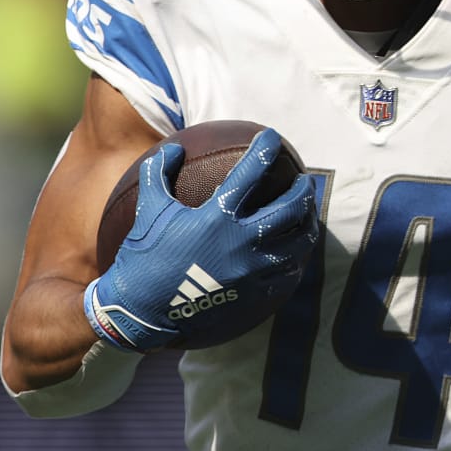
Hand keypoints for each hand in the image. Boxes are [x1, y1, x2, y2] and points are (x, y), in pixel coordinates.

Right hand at [84, 129, 318, 352]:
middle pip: (290, 209)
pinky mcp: (255, 296)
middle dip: (303, 191)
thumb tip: (174, 148)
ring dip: (307, 226)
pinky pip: (287, 275)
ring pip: (298, 244)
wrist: (143, 313)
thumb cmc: (144, 257)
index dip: (264, 149)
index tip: (271, 138)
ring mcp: (252, 272)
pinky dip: (295, 260)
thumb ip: (158, 173)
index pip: (250, 172)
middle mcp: (241, 243)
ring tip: (307, 217)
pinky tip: (294, 254)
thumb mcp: (148, 210)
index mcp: (216, 217)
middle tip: (305, 182)